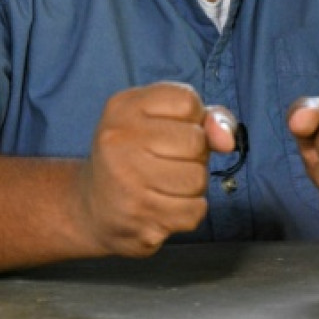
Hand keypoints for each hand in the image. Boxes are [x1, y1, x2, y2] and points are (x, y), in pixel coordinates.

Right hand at [77, 82, 236, 257]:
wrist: (91, 207)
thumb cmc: (135, 156)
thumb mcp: (159, 121)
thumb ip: (204, 119)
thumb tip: (227, 140)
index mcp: (123, 107)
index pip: (187, 101)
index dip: (192, 118)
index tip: (171, 130)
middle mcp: (119, 140)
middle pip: (196, 141)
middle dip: (194, 155)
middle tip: (168, 162)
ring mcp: (127, 180)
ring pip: (198, 179)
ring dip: (192, 186)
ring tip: (166, 185)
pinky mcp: (139, 217)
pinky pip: (194, 212)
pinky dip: (188, 211)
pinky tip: (164, 206)